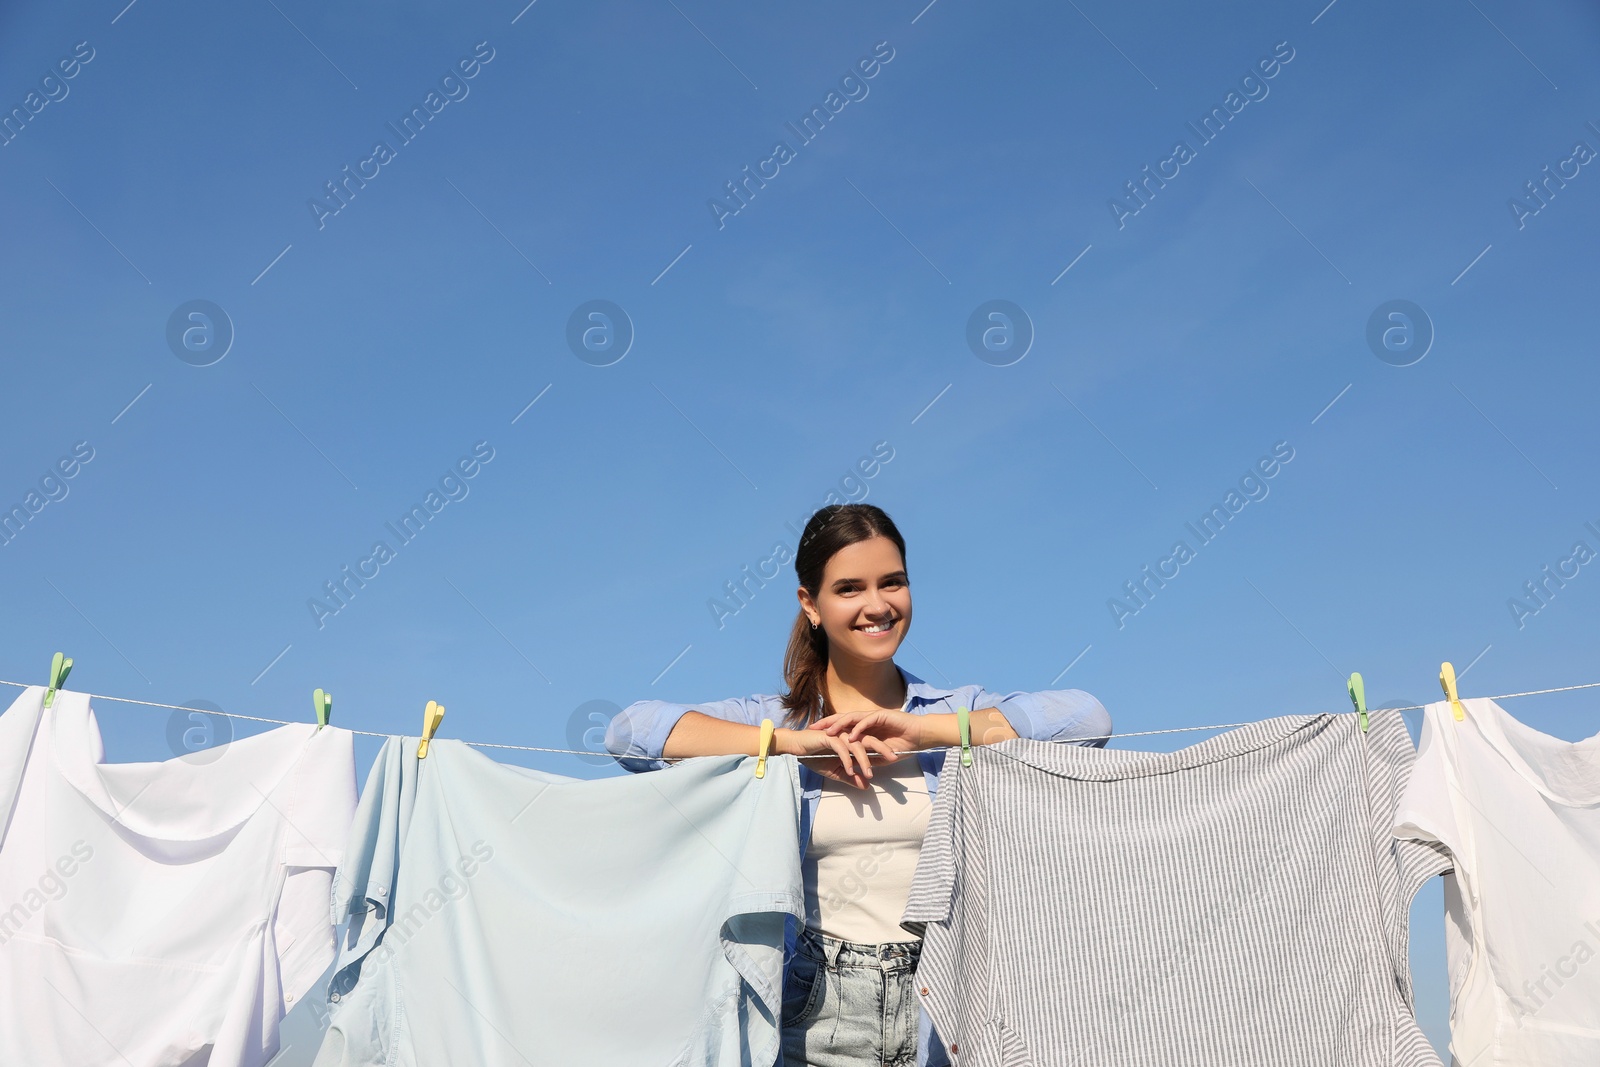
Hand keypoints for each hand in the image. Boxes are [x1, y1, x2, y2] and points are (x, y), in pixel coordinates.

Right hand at [776, 722, 898, 789]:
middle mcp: (847, 735)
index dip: (883, 752)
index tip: (894, 761)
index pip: (871, 745)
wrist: (797, 749)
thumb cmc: (815, 757)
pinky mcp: (828, 737)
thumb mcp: (836, 772)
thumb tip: (866, 787)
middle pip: (869, 740)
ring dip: (864, 760)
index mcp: (851, 741)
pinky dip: (846, 760)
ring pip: (857, 745)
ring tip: (869, 773)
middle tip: (894, 757)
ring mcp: (839, 735)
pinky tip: (850, 770)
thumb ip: (851, 778)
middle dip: (882, 749)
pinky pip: (841, 749)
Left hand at [810, 709, 926, 758]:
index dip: (828, 728)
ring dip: (839, 724)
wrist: (920, 736)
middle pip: (842, 718)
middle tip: (812, 728)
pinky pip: (868, 721)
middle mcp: (866, 719)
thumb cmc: (902, 745)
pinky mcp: (883, 716)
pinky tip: (850, 735)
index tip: (814, 734)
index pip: (842, 725)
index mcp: (864, 726)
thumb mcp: (879, 756)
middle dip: (826, 722)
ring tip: (827, 732)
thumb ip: (866, 759)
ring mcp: (874, 716)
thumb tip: (853, 768)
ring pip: (852, 717)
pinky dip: (859, 728)